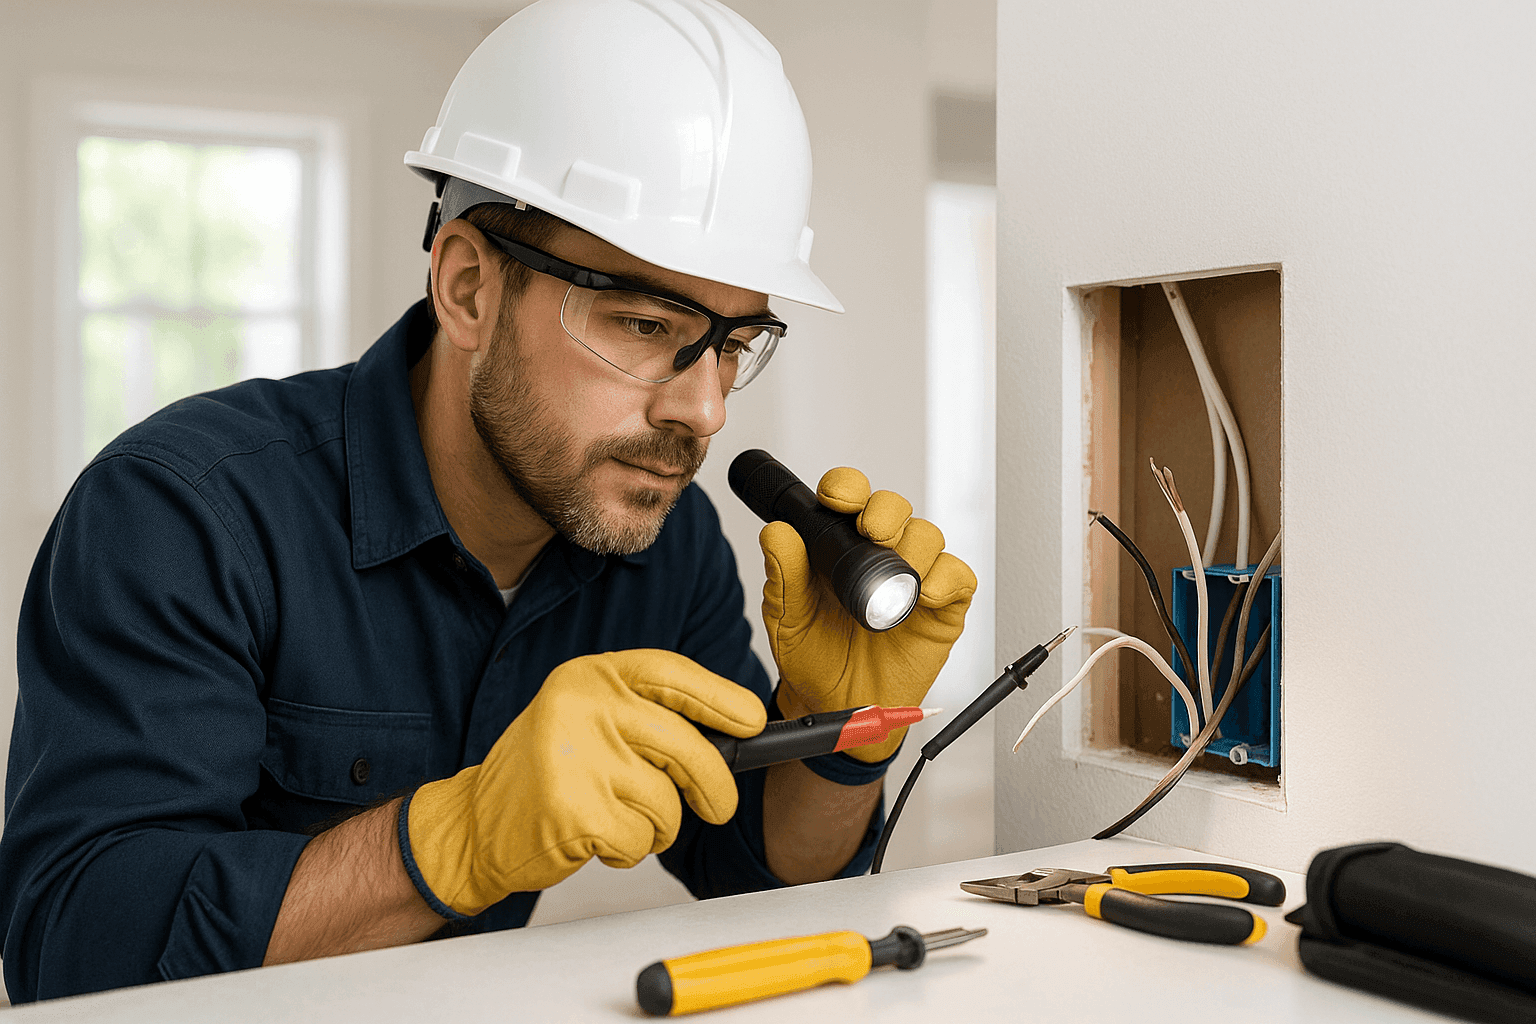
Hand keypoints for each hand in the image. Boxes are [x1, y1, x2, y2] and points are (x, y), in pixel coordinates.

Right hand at [404, 650, 765, 916]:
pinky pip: (641, 836)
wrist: (474, 823)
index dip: (720, 697)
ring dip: (659, 823)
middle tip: (718, 804)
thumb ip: (648, 715)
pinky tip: (598, 837)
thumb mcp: (589, 719)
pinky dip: (631, 848)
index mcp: (589, 676)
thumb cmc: (544, 772)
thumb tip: (732, 729)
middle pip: (684, 744)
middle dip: (713, 783)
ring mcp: (575, 757)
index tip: (751, 720)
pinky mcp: (573, 809)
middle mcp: (581, 706)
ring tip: (620, 817)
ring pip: (667, 799)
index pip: (671, 674)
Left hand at [760, 467, 976, 761]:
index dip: (847, 488)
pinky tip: (924, 594)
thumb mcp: (787, 619)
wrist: (839, 706)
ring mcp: (913, 580)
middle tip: (870, 531)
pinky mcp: (942, 609)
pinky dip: (945, 579)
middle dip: (886, 511)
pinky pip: (957, 579)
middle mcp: (879, 555)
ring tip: (895, 574)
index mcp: (839, 546)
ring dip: (915, 546)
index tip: (835, 498)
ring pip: (928, 537)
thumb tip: (776, 533)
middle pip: (895, 508)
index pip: (850, 499)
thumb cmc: (815, 657)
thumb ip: (783, 576)